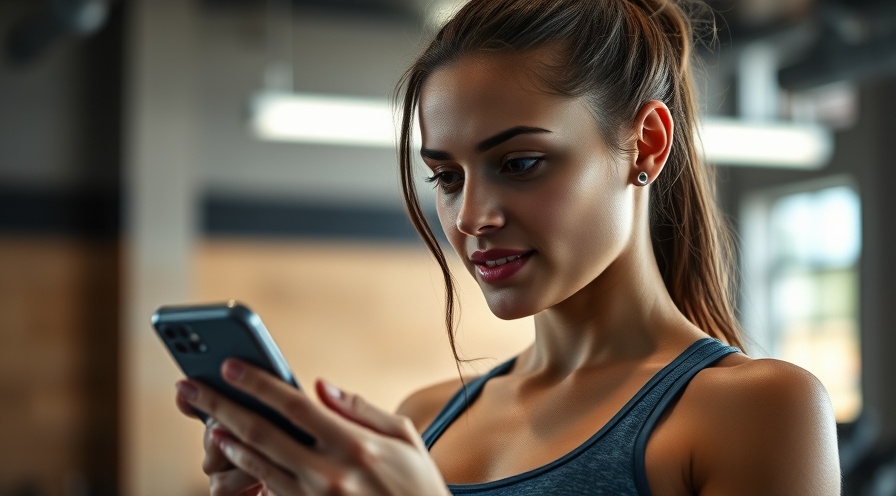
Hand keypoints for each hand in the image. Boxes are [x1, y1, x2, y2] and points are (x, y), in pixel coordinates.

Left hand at [177, 360, 449, 494]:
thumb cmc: (417, 484)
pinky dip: (247, 469)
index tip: (230, 366)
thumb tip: (321, 387)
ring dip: (227, 440)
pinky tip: (232, 451)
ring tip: (207, 419)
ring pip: (257, 465)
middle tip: (190, 389)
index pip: (295, 406)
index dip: (258, 384)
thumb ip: (361, 410)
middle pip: (261, 434)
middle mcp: (329, 473)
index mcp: (355, 446)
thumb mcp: (404, 438)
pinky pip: (269, 489)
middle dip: (221, 407)